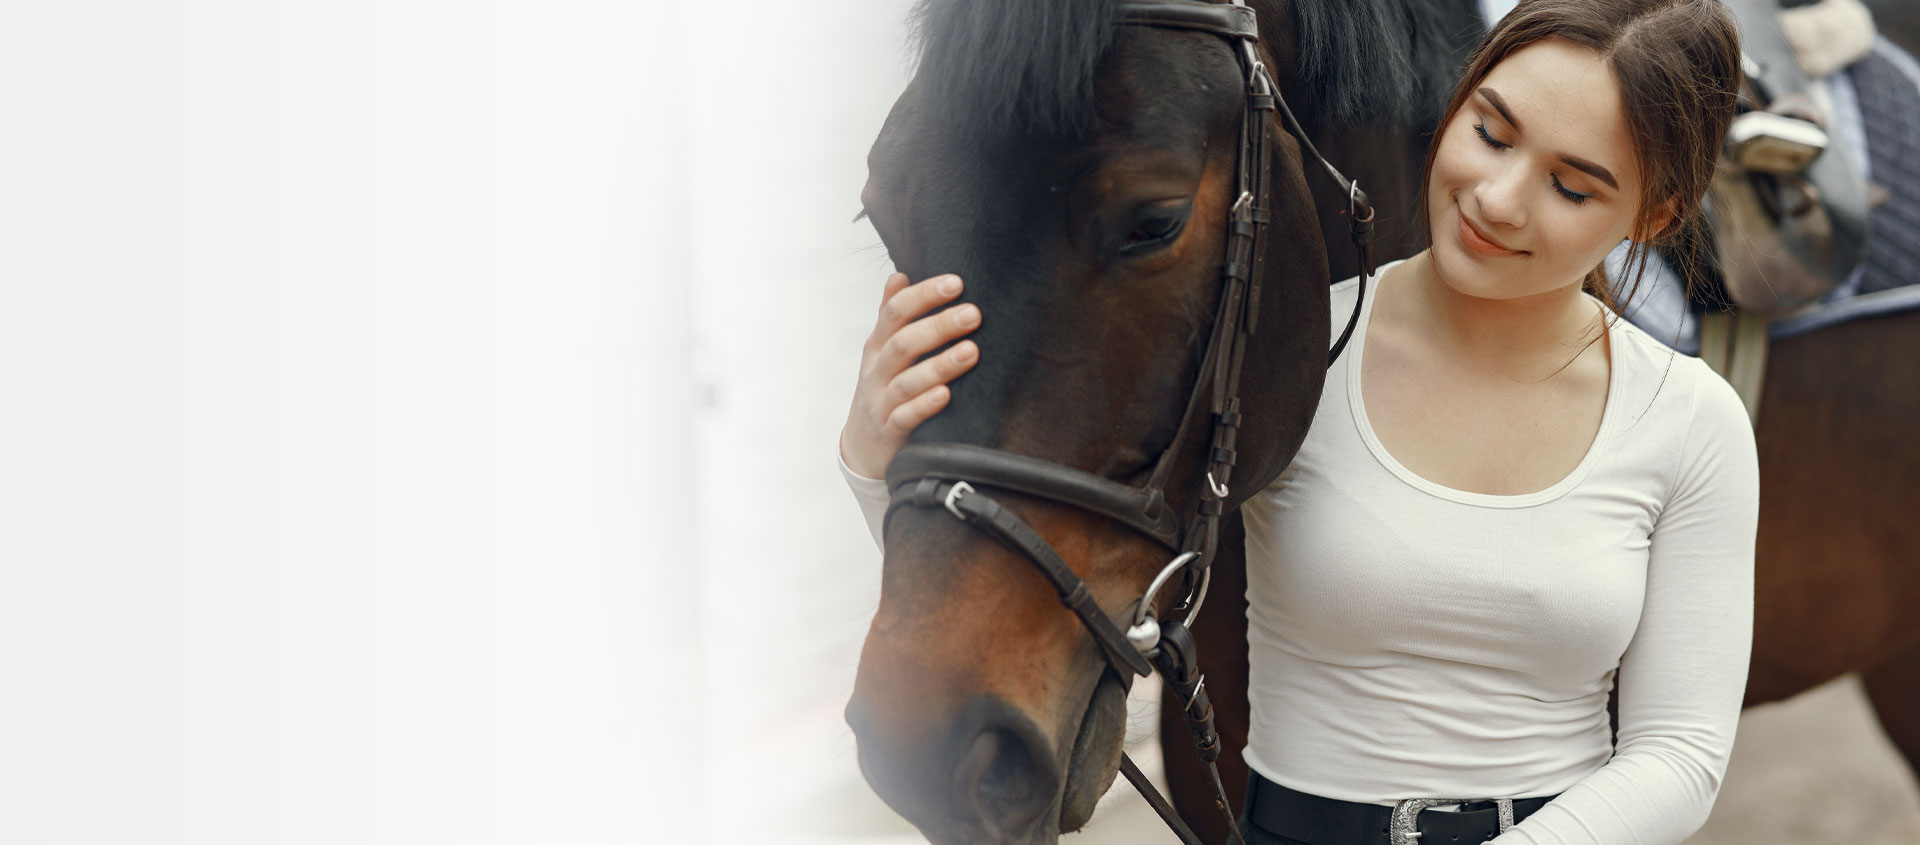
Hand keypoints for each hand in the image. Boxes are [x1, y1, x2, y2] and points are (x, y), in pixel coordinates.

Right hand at [839, 271, 980, 478]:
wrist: (862, 446)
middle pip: (903, 343)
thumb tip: (899, 275)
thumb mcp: (881, 352)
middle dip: (938, 326)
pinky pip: (906, 418)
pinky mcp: (890, 432)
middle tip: (973, 314)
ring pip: (907, 381)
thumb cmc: (883, 389)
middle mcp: (876, 371)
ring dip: (940, 365)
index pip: (896, 312)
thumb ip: (890, 316)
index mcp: (877, 345)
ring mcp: (881, 402)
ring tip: (971, 352)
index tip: (956, 283)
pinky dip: (925, 405)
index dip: (923, 295)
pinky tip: (947, 394)